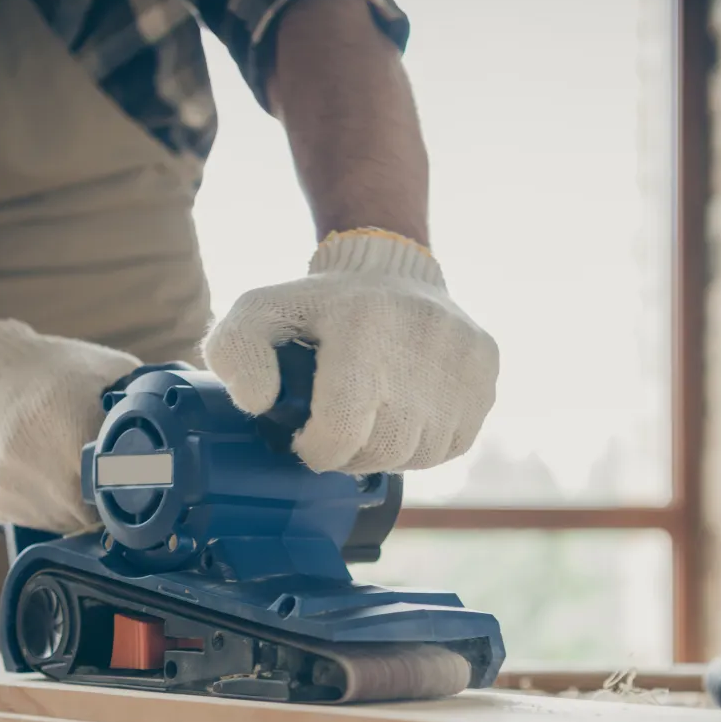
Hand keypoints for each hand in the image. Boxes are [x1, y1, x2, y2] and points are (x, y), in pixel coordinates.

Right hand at [0, 319, 140, 531]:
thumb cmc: (50, 370)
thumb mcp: (110, 372)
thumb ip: (146, 406)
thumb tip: (188, 428)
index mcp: (74, 433)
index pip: (122, 490)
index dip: (135, 489)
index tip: (141, 482)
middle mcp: (40, 468)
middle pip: (94, 515)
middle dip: (107, 500)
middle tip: (108, 471)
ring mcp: (13, 489)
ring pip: (66, 523)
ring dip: (78, 506)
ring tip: (70, 465)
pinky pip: (38, 520)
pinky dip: (49, 504)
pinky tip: (45, 471)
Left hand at [204, 230, 497, 473]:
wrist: (389, 266)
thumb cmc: (316, 305)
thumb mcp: (258, 313)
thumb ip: (234, 353)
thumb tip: (258, 403)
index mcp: (362, 323)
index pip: (344, 428)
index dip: (317, 450)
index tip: (305, 439)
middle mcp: (423, 335)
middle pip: (385, 448)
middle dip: (351, 455)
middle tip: (336, 434)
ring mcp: (463, 353)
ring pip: (422, 452)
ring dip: (388, 451)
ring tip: (371, 419)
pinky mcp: (486, 367)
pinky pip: (454, 441)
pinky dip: (425, 442)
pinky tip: (405, 413)